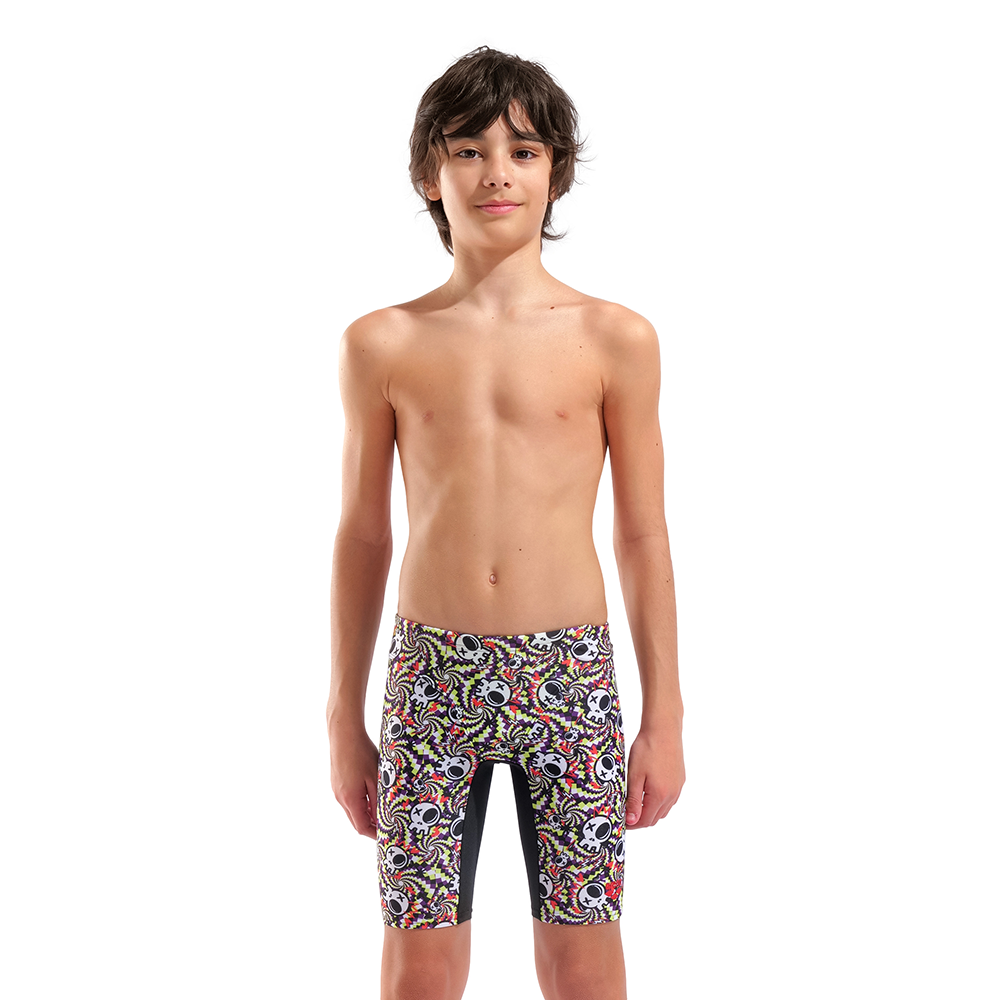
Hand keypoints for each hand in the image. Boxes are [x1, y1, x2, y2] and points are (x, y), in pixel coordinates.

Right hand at [329, 723, 379, 839]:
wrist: (344, 734)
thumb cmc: (361, 753)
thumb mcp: (375, 778)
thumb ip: (378, 800)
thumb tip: (383, 819)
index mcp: (350, 799)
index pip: (361, 827)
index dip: (374, 834)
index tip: (387, 835)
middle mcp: (340, 798)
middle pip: (356, 821)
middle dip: (371, 825)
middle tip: (388, 824)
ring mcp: (337, 790)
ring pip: (352, 810)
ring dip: (366, 813)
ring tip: (382, 807)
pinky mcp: (337, 782)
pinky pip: (349, 799)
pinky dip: (360, 802)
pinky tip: (371, 793)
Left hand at [625, 723, 684, 828]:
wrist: (663, 729)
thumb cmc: (647, 749)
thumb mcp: (635, 775)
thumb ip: (634, 800)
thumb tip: (632, 820)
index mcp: (660, 795)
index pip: (645, 820)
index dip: (632, 824)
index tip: (621, 821)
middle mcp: (672, 795)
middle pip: (655, 818)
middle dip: (640, 819)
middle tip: (626, 813)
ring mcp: (678, 787)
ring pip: (663, 810)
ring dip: (650, 811)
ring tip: (636, 803)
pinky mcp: (680, 780)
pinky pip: (670, 799)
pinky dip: (659, 802)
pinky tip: (649, 792)